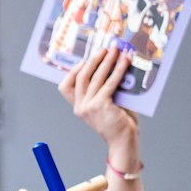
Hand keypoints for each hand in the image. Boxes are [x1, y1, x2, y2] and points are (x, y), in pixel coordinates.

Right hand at [58, 45, 139, 161]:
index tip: (85, 59)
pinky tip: (125, 61)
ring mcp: (89, 106)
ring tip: (116, 50)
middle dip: (94, 60)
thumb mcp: (107, 104)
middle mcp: (80, 107)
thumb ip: (105, 88)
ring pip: (95, 77)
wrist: (123, 141)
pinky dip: (119, 70)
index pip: (65, 86)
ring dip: (107, 61)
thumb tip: (112, 66)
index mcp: (78, 107)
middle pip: (81, 76)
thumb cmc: (119, 123)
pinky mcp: (101, 105)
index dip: (73, 70)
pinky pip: (110, 83)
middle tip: (105, 49)